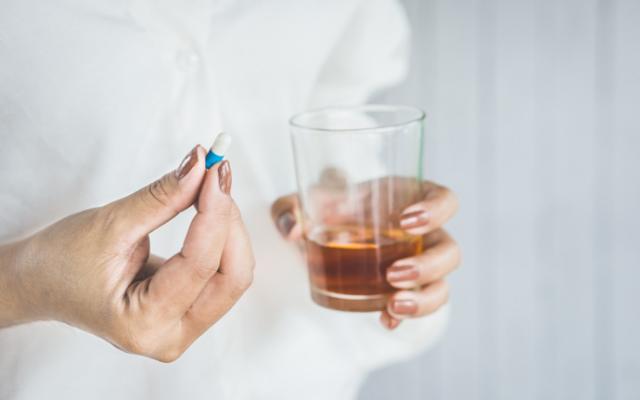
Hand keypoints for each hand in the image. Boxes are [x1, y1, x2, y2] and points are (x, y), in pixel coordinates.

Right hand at [0, 145, 253, 360]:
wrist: (40, 282)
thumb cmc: (62, 262)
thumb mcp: (111, 225)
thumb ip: (163, 197)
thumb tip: (202, 166)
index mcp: (144, 325)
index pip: (201, 264)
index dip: (215, 212)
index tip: (215, 169)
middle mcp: (170, 336)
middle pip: (231, 277)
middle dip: (229, 223)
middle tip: (216, 176)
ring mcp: (182, 327)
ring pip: (233, 274)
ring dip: (228, 227)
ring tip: (210, 187)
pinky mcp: (188, 310)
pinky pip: (222, 272)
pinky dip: (220, 236)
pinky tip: (209, 208)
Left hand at [271, 179, 458, 329]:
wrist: (328, 231)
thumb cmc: (330, 207)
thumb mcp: (307, 202)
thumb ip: (291, 207)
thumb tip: (292, 230)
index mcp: (411, 200)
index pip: (445, 199)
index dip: (436, 210)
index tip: (406, 221)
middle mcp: (424, 234)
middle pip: (449, 251)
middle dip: (428, 266)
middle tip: (393, 274)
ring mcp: (419, 264)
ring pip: (442, 285)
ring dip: (424, 299)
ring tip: (393, 305)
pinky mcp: (406, 289)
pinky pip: (418, 305)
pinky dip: (404, 316)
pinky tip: (385, 321)